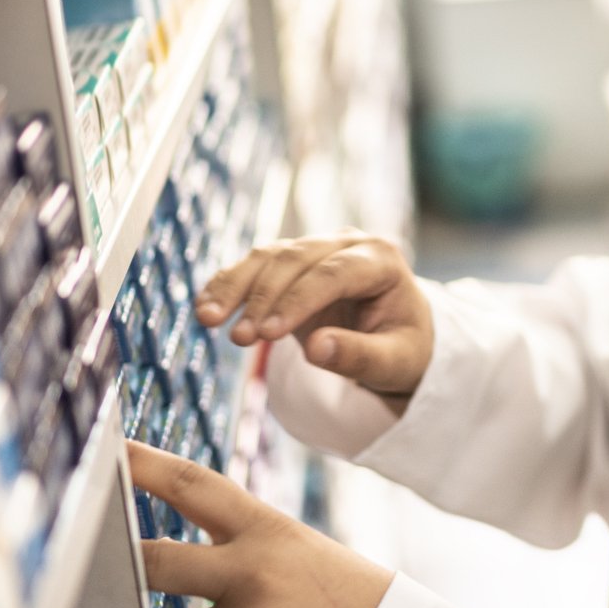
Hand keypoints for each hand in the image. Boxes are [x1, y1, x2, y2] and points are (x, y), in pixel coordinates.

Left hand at [129, 441, 392, 607]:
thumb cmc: (351, 603)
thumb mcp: (304, 552)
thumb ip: (245, 549)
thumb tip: (173, 561)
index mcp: (269, 531)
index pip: (195, 486)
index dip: (144, 466)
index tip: (110, 450)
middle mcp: (251, 574)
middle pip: (158, 562)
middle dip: (131, 562)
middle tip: (101, 559)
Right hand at [196, 233, 431, 405]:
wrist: (398, 337)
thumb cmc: (403, 350)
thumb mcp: (395, 363)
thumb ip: (360, 356)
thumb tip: (317, 349)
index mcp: (381, 259)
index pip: (334, 274)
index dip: (298, 301)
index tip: (268, 334)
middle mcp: (348, 244)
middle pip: (296, 260)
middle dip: (262, 297)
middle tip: (238, 338)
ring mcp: (317, 249)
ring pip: (268, 257)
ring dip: (235, 287)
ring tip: (208, 320)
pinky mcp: (292, 263)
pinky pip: (254, 267)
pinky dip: (228, 285)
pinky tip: (205, 307)